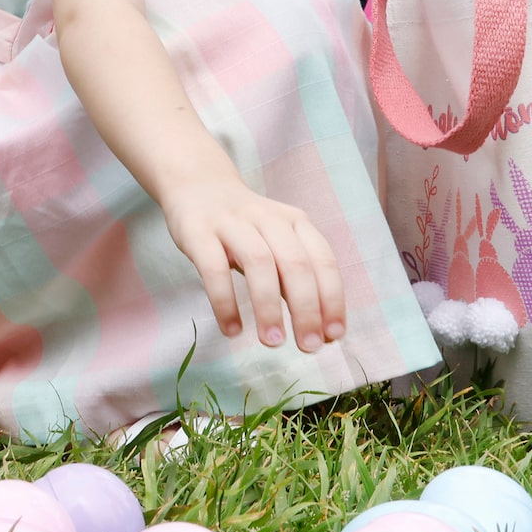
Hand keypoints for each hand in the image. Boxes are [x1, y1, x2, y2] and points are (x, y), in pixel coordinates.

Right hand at [161, 177, 347, 351]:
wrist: (197, 185)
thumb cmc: (245, 226)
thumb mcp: (277, 242)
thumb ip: (296, 278)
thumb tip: (320, 330)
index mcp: (295, 221)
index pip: (323, 261)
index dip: (332, 299)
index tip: (333, 335)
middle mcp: (268, 218)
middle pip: (295, 263)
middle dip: (306, 309)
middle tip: (308, 347)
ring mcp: (232, 223)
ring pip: (258, 263)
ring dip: (269, 307)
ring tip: (273, 342)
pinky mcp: (198, 232)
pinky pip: (213, 269)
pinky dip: (225, 302)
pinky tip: (232, 330)